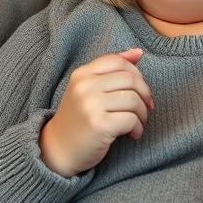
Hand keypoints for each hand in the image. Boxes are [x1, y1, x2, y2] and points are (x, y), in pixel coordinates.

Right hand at [38, 48, 153, 176]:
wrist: (58, 150)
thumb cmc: (78, 120)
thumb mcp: (88, 90)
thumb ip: (111, 70)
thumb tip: (138, 52)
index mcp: (81, 74)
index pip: (118, 61)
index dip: (136, 74)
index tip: (139, 91)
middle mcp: (84, 86)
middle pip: (131, 80)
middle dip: (144, 95)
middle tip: (144, 109)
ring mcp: (90, 105)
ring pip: (134, 100)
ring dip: (142, 114)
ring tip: (136, 124)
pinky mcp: (99, 124)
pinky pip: (132, 119)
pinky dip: (138, 129)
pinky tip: (132, 135)